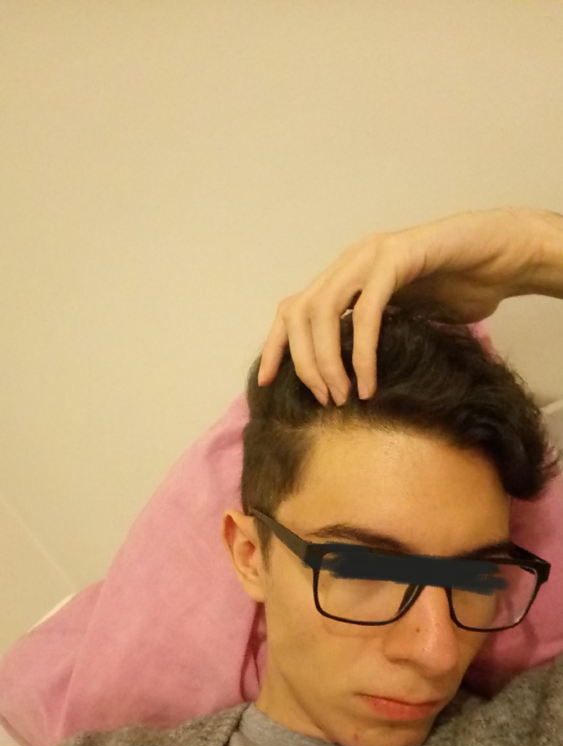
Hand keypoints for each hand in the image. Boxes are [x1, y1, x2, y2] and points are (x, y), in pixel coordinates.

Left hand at [257, 206, 547, 405]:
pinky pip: (367, 311)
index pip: (293, 309)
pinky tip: (368, 382)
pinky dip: (363, 352)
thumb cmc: (460, 291)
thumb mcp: (406, 320)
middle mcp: (351, 262)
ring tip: (342, 397)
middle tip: (324, 401)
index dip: (276, 346)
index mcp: (345, 276)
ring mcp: (372, 256)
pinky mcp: (399, 258)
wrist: (504, 258)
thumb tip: (348, 381)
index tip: (267, 384)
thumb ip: (374, 336)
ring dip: (326, 360)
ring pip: (323, 310)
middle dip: (303, 363)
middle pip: (299, 312)